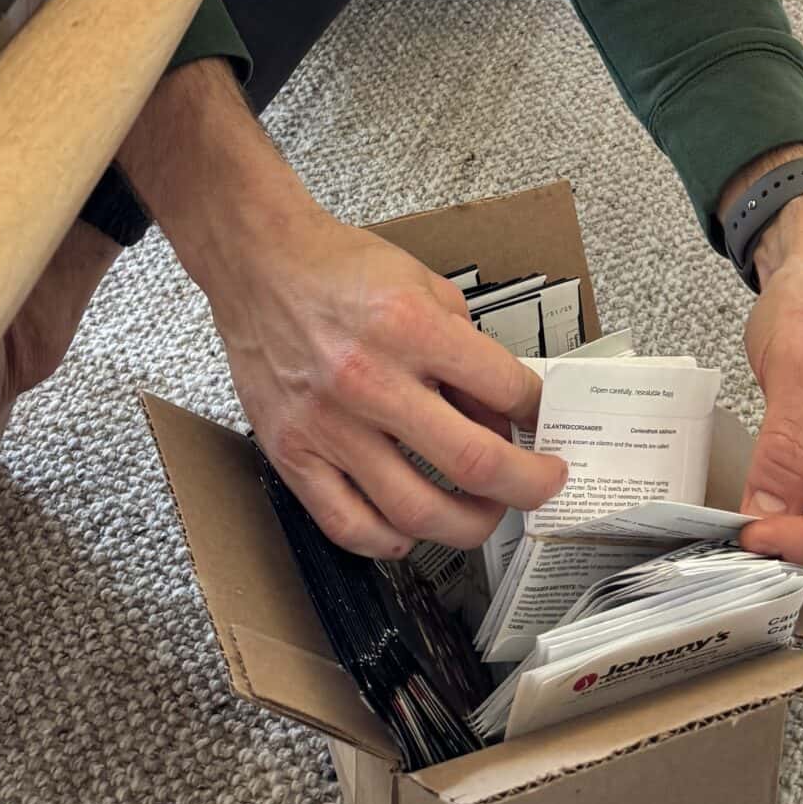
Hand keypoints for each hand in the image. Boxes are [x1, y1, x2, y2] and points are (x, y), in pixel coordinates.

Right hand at [200, 195, 570, 558]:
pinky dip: (390, 541)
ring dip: (468, 524)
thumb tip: (498, 411)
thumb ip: (465, 346)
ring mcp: (328, 424)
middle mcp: (370, 379)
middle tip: (541, 485)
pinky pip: (347, 525)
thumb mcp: (423, 282)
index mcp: (410, 326)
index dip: (539, 412)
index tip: (544, 422)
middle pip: (474, 463)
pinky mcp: (292, 452)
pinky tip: (411, 529)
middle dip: (527, 485)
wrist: (258, 262)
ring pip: (416, 510)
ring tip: (483, 512)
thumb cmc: (336, 268)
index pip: (505, 388)